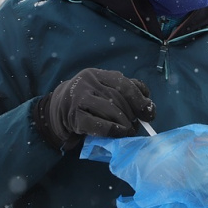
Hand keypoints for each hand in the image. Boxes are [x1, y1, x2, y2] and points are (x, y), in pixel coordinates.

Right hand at [38, 68, 154, 147]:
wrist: (58, 110)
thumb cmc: (90, 101)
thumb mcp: (105, 90)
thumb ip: (126, 92)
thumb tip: (148, 108)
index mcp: (98, 74)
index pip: (124, 84)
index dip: (140, 100)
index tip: (149, 114)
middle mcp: (87, 82)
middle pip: (118, 99)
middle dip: (132, 115)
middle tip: (137, 126)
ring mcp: (78, 98)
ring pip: (110, 111)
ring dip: (125, 124)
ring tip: (129, 131)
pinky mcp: (73, 116)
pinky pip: (98, 125)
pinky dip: (113, 131)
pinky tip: (119, 134)